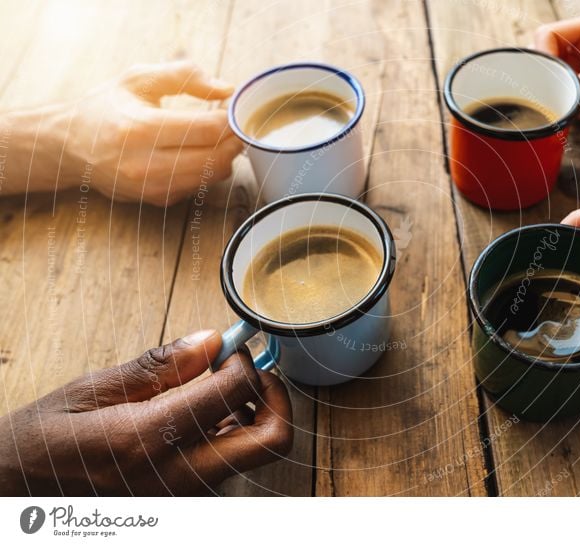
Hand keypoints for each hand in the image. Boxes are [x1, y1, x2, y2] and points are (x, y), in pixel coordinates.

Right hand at [0, 330, 292, 494]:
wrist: (16, 496)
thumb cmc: (44, 441)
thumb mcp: (91, 390)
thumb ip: (159, 367)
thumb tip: (210, 341)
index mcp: (149, 439)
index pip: (235, 390)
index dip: (243, 358)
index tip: (228, 347)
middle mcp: (177, 476)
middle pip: (271, 440)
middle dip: (275, 396)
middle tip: (251, 372)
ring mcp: (185, 496)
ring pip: (256, 455)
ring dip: (256, 415)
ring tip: (221, 391)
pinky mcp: (185, 502)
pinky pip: (232, 467)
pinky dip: (235, 435)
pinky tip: (205, 417)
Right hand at [56, 60, 241, 204]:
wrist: (69, 147)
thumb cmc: (104, 108)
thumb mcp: (137, 79)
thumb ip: (184, 76)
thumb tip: (226, 88)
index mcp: (142, 129)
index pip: (208, 130)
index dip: (230, 119)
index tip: (233, 108)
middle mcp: (147, 164)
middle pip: (216, 158)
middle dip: (234, 139)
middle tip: (235, 123)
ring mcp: (153, 187)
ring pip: (212, 176)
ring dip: (226, 155)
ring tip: (220, 135)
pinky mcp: (158, 200)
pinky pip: (200, 186)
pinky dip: (209, 169)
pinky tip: (202, 151)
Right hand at [532, 15, 579, 115]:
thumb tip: (576, 92)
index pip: (547, 35)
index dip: (542, 56)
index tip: (550, 81)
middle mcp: (577, 46)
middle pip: (542, 61)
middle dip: (552, 84)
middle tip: (568, 99)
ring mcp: (577, 67)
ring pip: (550, 83)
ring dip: (564, 100)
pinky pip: (564, 98)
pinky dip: (576, 109)